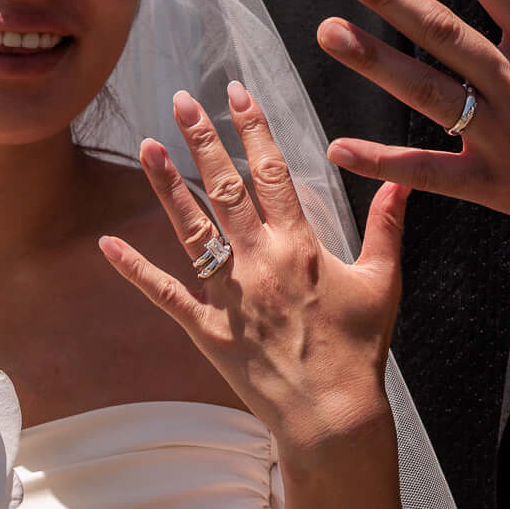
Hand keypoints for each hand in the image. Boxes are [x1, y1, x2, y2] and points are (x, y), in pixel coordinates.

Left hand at [100, 82, 408, 466]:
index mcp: (301, 245)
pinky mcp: (208, 331)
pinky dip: (135, 270)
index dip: (254, 128)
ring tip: (145, 146)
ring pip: (193, 230)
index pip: (273, 172)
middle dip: (203, 140)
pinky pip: (166, 295)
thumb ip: (387, 226)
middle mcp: (260, 262)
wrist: (332, 416)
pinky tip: (107, 243)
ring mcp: (230, 296)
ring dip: (167, 187)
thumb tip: (402, 179)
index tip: (236, 92)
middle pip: (226, 189)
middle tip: (181, 101)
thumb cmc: (360, 349)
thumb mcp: (383, 282)